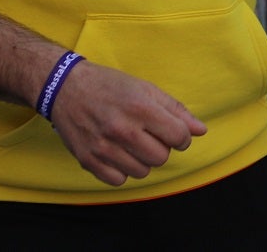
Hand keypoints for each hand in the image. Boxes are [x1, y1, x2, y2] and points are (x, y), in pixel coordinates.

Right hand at [48, 62, 206, 186]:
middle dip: (161, 147)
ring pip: (142, 172)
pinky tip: (117, 152)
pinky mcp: (88, 160)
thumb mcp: (145, 88)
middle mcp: (122, 129)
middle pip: (161, 157)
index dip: (182, 136)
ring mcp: (103, 147)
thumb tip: (201, 130)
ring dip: (142, 159)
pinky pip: (119, 180)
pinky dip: (122, 169)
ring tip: (131, 142)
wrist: (65, 87)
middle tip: (148, 134)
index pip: (179, 137)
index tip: (172, 131)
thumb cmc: (109, 85)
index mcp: (140, 107)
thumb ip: (175, 109)